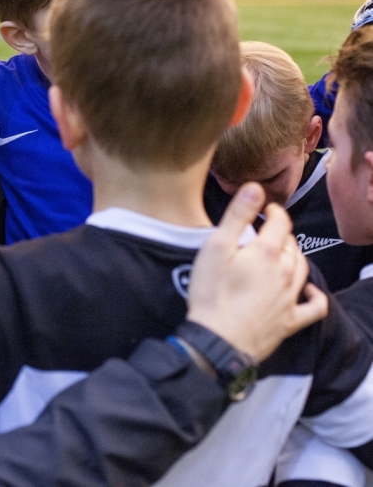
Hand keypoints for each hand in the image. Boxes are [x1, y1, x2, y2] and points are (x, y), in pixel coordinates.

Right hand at [187, 183, 327, 361]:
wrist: (218, 340)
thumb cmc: (212, 293)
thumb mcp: (216, 247)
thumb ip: (237, 216)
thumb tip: (255, 187)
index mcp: (268, 252)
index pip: (281, 222)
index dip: (273, 211)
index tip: (264, 209)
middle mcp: (286, 273)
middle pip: (291, 244)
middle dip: (280, 232)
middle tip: (264, 230)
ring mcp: (291, 298)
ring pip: (302, 268)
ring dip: (294, 255)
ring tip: (280, 252)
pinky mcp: (290, 321)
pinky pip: (314, 307)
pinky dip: (315, 295)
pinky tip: (308, 289)